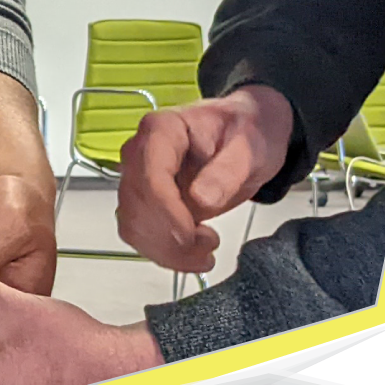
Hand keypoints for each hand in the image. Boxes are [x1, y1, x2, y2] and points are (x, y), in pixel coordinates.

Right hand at [115, 86, 294, 273]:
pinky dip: (165, 253)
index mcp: (163, 129)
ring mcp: (141, 178)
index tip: (189, 235)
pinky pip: (142, 236)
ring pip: (135, 225)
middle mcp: (142, 152)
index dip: (165, 210)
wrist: (249, 135)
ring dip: (167, 250)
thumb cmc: (246, 131)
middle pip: (137, 204)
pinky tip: (194, 254)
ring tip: (207, 251)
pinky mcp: (147, 203)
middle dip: (169, 236)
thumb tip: (201, 200)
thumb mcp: (248, 147)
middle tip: (209, 244)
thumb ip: (226, 171)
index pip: (151, 174)